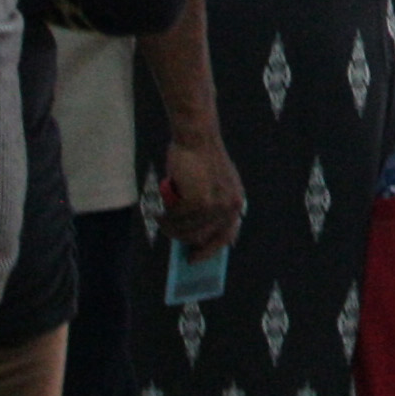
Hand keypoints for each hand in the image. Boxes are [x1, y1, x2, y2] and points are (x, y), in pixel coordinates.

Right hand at [159, 123, 247, 258]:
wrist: (197, 136)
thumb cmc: (200, 158)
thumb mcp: (210, 184)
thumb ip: (206, 207)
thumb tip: (190, 236)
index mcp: (236, 203)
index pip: (226, 236)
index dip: (210, 249)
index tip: (195, 259)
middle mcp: (231, 207)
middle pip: (203, 237)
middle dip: (184, 239)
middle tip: (169, 236)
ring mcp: (216, 206)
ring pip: (187, 229)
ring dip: (171, 228)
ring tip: (160, 222)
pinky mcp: (199, 201)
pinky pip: (177, 218)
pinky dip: (166, 218)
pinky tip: (158, 214)